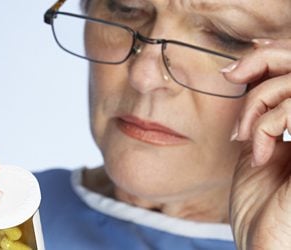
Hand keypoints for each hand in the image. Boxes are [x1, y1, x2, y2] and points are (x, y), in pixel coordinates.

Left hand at [223, 39, 290, 249]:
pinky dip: (267, 125)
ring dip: (258, 103)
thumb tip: (248, 85)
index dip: (272, 56)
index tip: (235, 69)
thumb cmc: (261, 212)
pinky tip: (258, 153)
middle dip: (264, 61)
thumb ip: (261, 123)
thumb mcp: (257, 157)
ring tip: (241, 136)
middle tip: (232, 76)